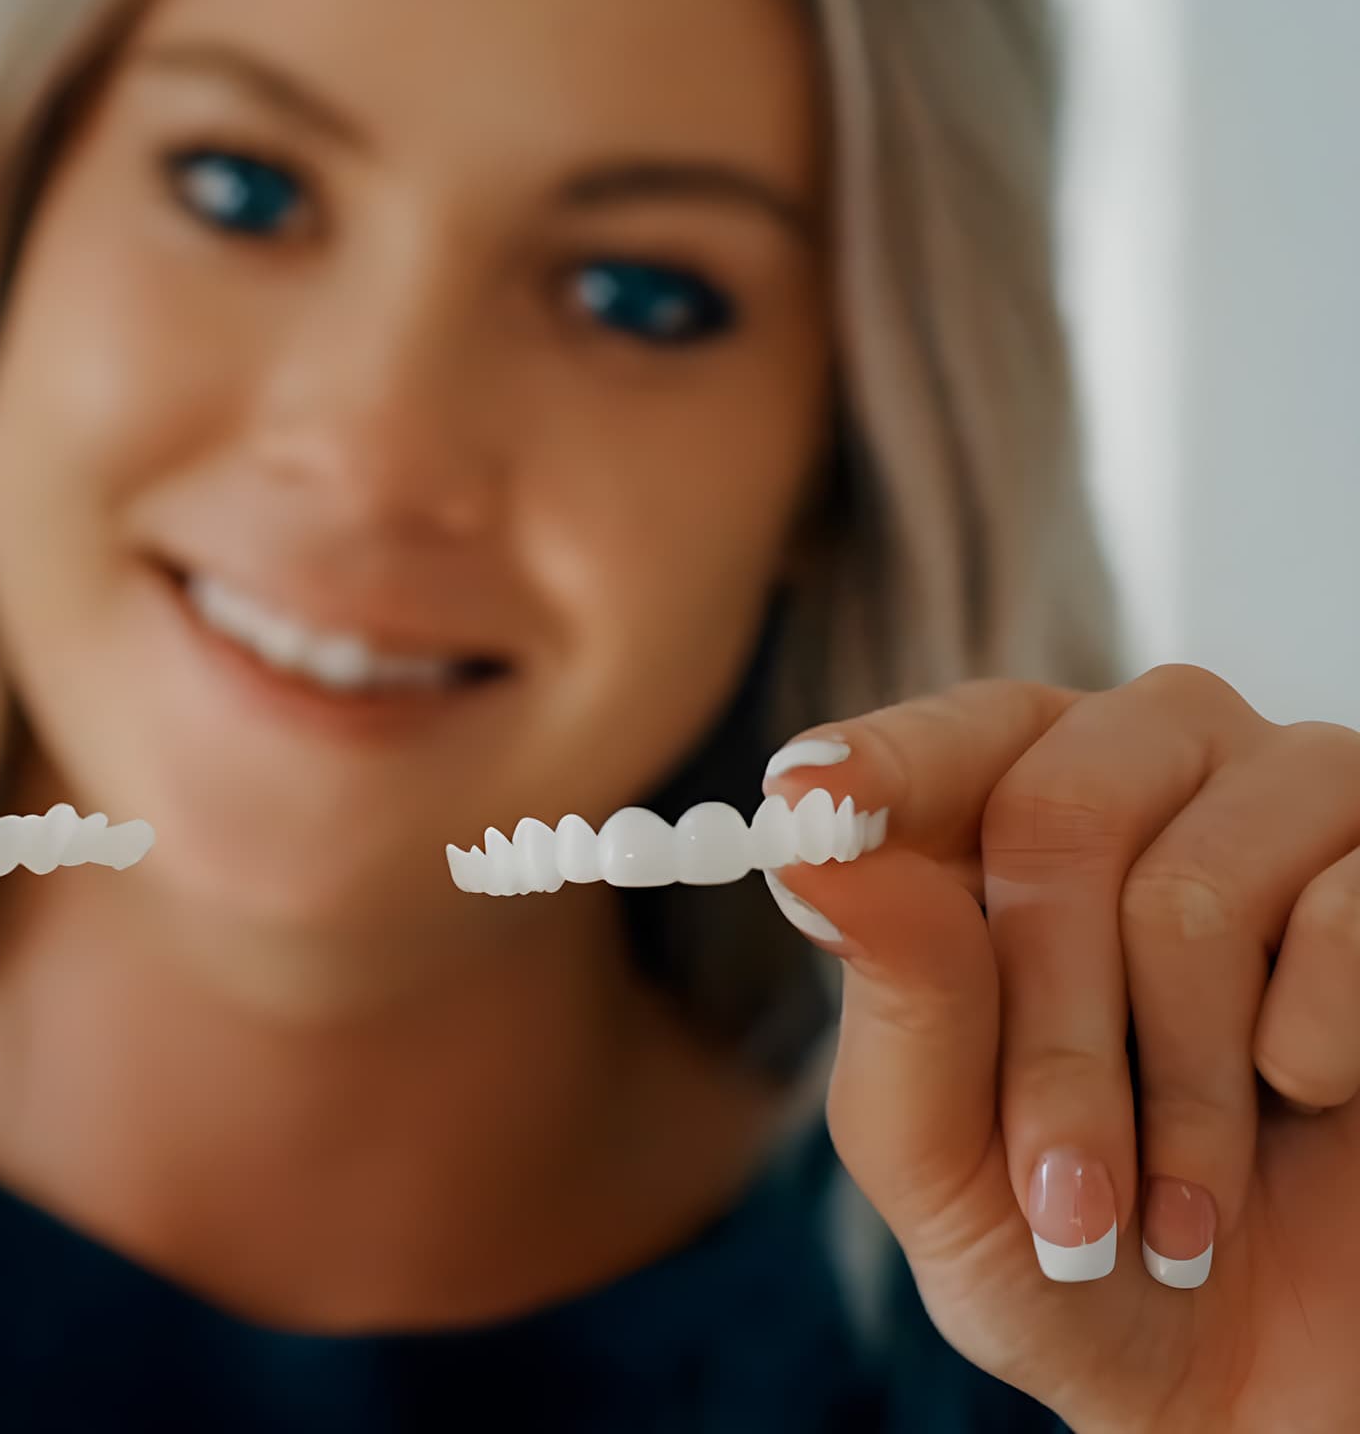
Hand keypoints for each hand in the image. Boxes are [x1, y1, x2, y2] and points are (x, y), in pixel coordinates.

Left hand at [760, 670, 1359, 1433]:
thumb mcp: (938, 1156)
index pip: (950, 741)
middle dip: (1049, 1033)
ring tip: (1182, 1203)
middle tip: (1064, 1191)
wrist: (1261, 1384)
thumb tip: (814, 857)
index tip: (805, 797)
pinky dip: (1304, 1055)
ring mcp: (1291, 807)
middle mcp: (1152, 777)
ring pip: (1195, 887)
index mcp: (1011, 818)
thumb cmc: (1077, 1257)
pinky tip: (1306, 1103)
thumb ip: (893, 999)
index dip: (881, 764)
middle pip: (1058, 814)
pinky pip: (1347, 915)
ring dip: (1176, 1084)